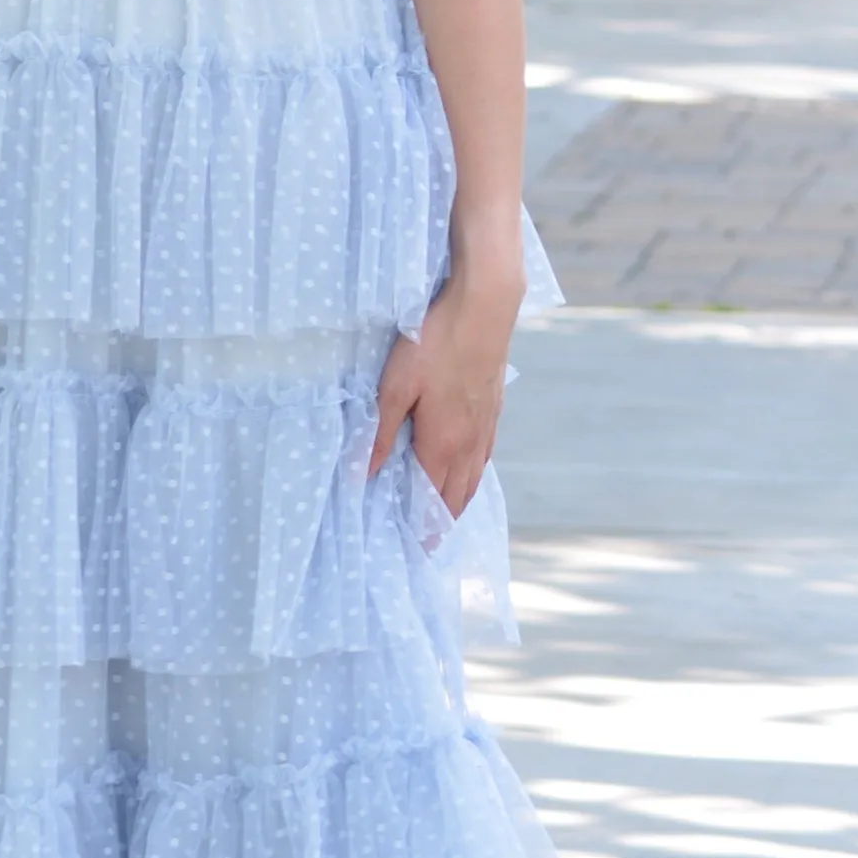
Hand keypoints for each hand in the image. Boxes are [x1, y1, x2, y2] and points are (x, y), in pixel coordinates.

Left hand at [369, 261, 521, 521]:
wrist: (485, 307)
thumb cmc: (435, 342)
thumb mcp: (395, 385)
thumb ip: (380, 431)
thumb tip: (363, 473)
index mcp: (443, 442)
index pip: (432, 499)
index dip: (425, 526)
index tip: (418, 550)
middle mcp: (469, 443)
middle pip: (456, 496)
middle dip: (442, 522)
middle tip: (429, 543)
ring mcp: (486, 426)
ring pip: (474, 478)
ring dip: (459, 501)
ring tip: (445, 518)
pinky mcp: (494, 408)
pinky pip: (484, 456)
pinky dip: (473, 475)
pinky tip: (467, 472)